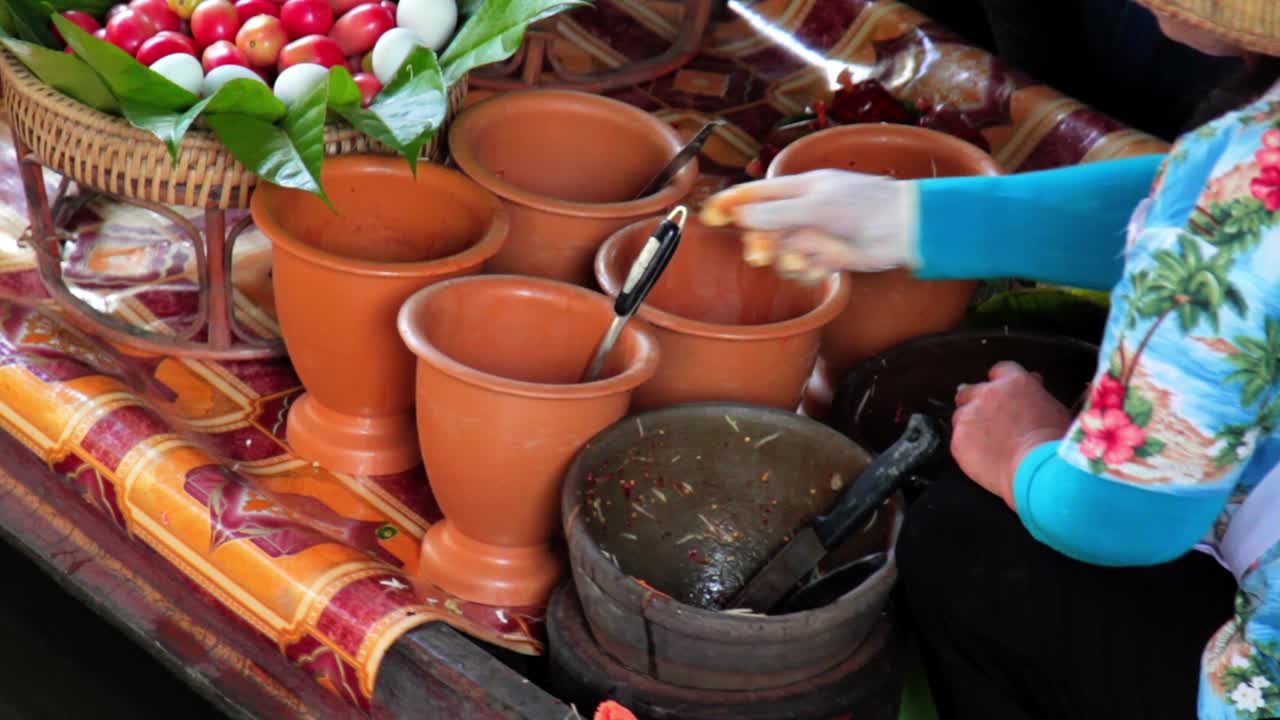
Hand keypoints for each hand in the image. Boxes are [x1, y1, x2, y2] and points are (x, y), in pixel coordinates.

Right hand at [700, 169, 916, 281]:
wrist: (900, 229)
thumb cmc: (862, 205)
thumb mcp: (813, 205)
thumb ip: (775, 213)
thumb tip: (740, 215)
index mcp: (795, 189)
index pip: (753, 194)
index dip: (730, 204)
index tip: (710, 215)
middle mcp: (799, 212)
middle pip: (760, 230)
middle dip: (761, 243)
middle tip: (762, 253)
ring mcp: (810, 236)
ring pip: (779, 254)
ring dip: (789, 259)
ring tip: (809, 258)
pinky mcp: (823, 259)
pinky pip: (800, 269)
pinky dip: (809, 270)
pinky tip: (826, 265)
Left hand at [951, 361, 1073, 507]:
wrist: (1039, 471)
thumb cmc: (1054, 444)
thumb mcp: (1055, 408)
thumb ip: (1036, 393)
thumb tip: (1033, 383)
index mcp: (1015, 382)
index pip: (1000, 370)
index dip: (1001, 384)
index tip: (1004, 396)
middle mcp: (988, 394)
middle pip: (971, 391)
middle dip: (977, 403)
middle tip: (989, 422)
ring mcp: (970, 416)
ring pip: (961, 415)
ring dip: (970, 425)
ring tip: (988, 444)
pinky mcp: (958, 439)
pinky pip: (958, 440)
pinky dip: (967, 447)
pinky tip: (983, 458)